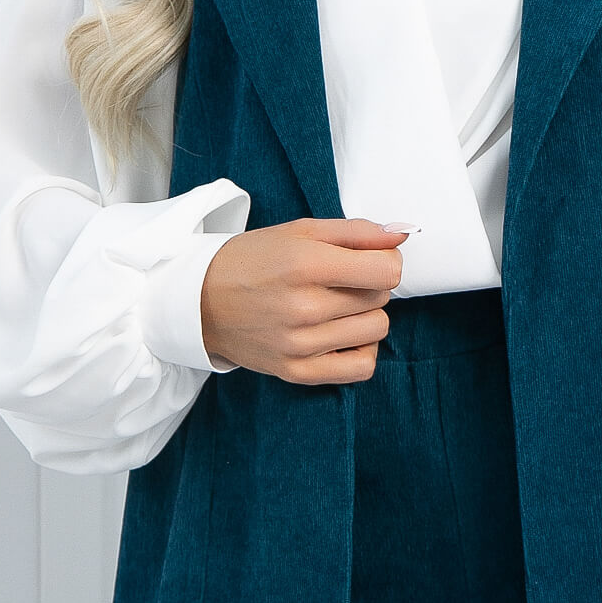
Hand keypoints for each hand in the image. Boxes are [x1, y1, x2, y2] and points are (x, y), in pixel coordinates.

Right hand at [199, 216, 412, 382]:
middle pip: (382, 297)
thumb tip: (403, 234)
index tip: (370, 259)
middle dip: (369, 284)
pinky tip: (341, 334)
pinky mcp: (296, 371)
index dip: (387, 260)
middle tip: (339, 279)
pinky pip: (361, 367)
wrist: (198, 301)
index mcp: (305, 264)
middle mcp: (304, 307)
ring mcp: (300, 344)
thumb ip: (357, 231)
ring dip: (366, 315)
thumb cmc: (252, 260)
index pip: (388, 271)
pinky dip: (360, 349)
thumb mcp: (300, 230)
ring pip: (377, 329)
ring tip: (337, 305)